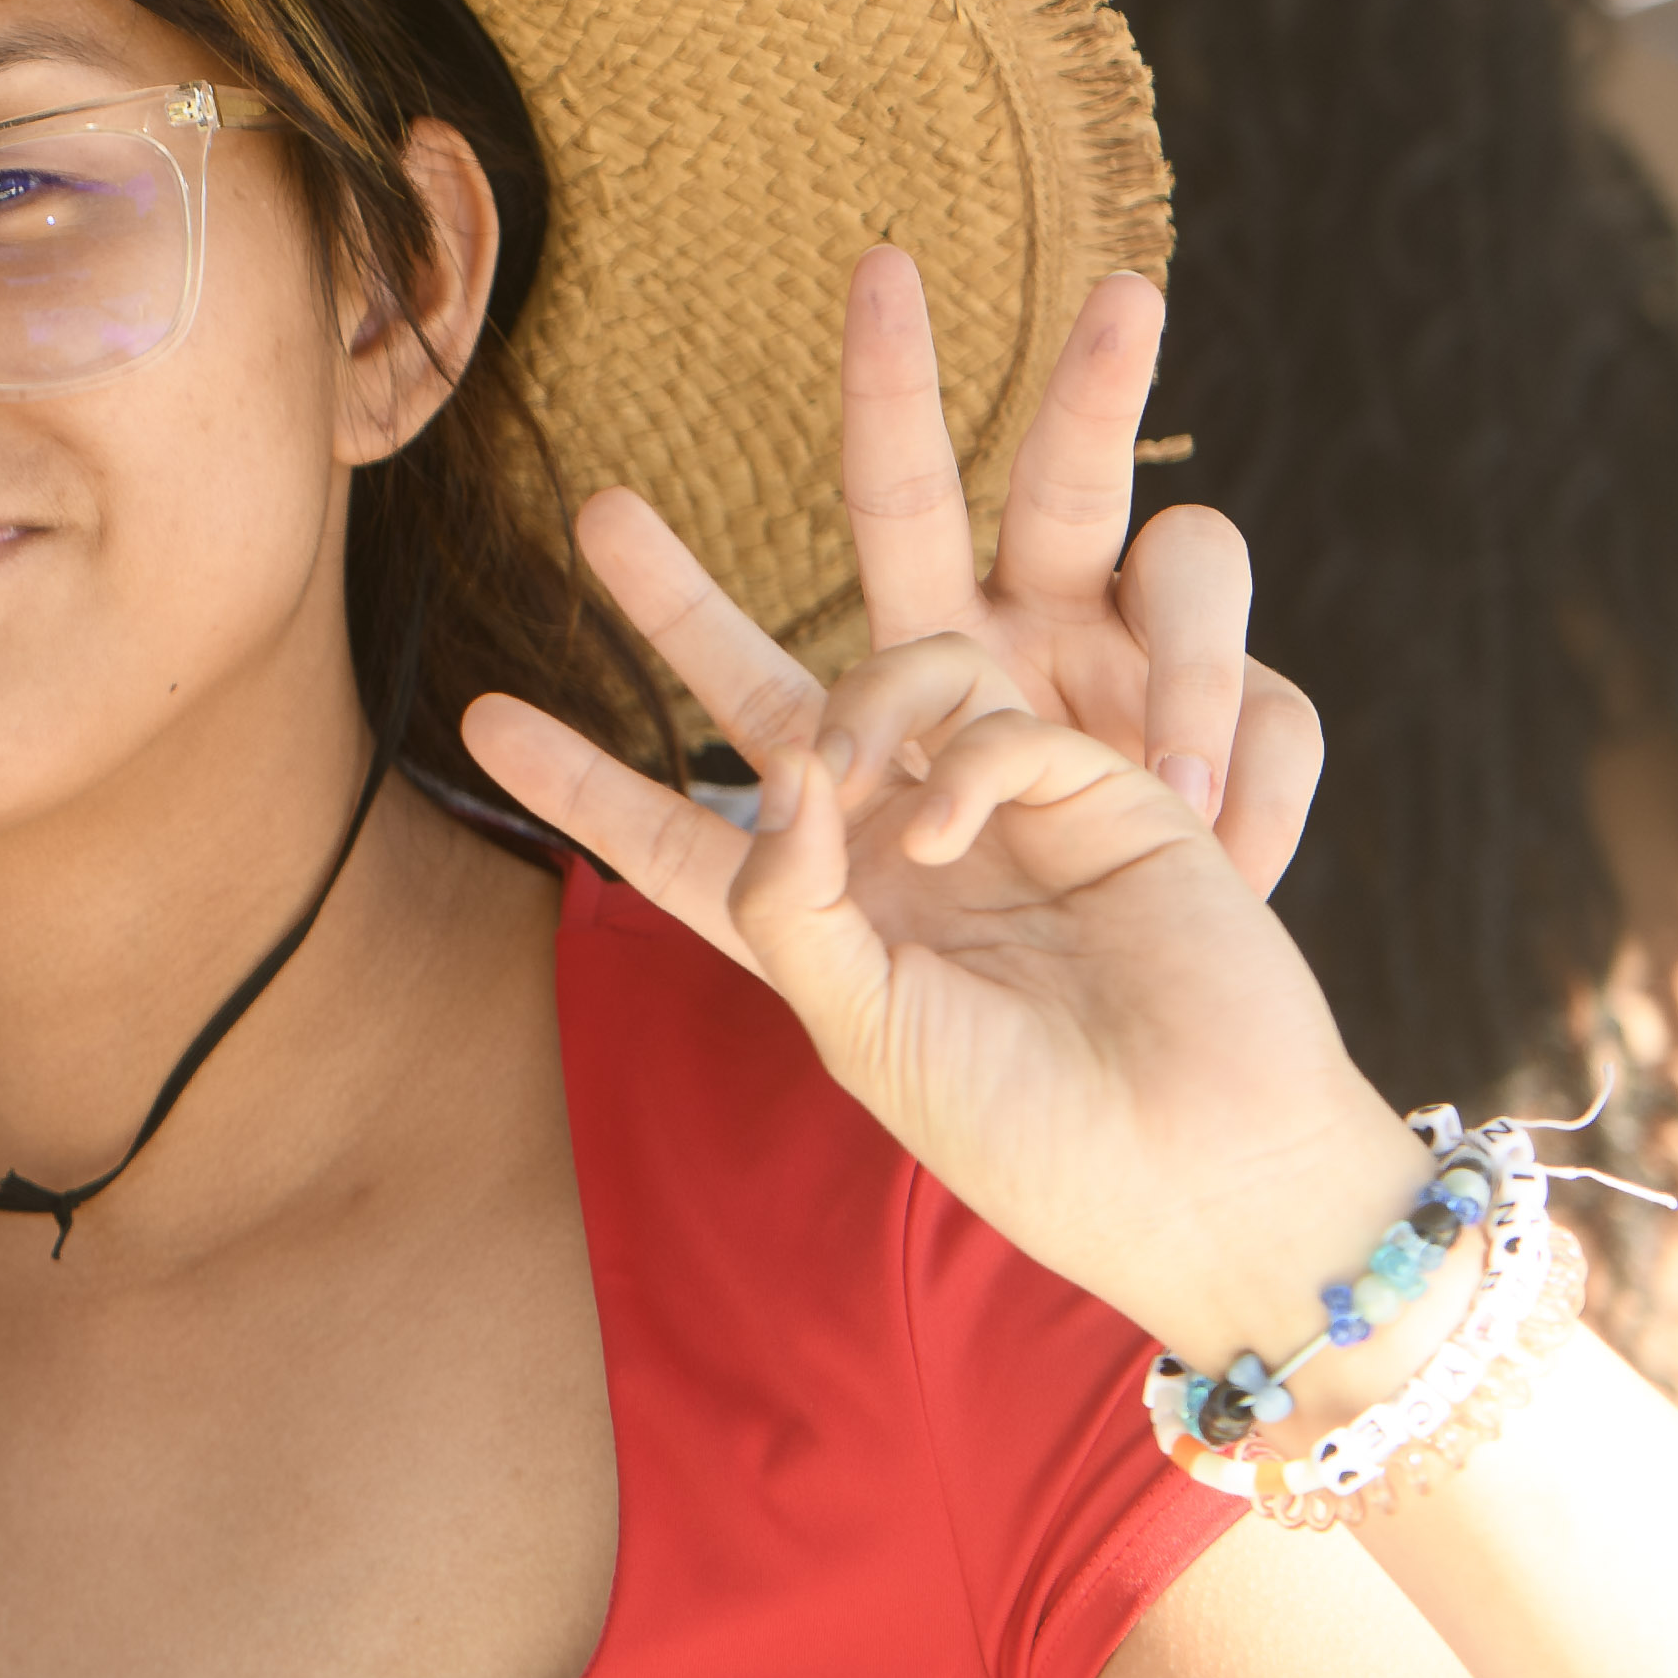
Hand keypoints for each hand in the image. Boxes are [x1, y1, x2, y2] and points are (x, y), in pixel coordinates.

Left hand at [467, 256, 1410, 1366]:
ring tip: (846, 765)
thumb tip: (775, 766)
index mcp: (818, 928)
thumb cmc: (1026, 1133)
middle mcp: (889, 849)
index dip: (585, 781)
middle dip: (677, 602)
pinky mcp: (1093, 779)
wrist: (1196, 1166)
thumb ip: (787, 900)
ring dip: (855, 692)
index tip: (481, 719)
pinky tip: (959, 832)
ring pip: (894, 659)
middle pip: (758, 694)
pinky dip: (964, 759)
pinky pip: (995, 715)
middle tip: (597, 511)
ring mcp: (989, 805)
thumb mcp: (863, 1033)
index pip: (673, 841)